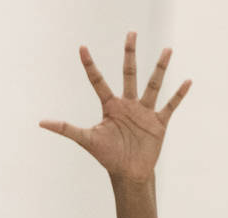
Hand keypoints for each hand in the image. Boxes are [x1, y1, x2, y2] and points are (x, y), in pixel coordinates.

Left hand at [40, 32, 189, 182]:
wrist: (128, 173)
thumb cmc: (107, 156)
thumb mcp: (86, 139)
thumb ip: (66, 129)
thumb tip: (41, 122)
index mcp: (110, 106)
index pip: (98, 81)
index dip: (89, 65)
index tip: (81, 48)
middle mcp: (128, 104)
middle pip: (129, 74)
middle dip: (129, 54)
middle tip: (131, 33)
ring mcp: (144, 111)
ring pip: (153, 85)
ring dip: (160, 68)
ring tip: (167, 50)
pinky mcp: (159, 122)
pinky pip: (170, 105)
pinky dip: (179, 95)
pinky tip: (187, 81)